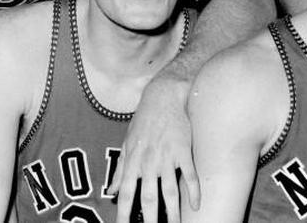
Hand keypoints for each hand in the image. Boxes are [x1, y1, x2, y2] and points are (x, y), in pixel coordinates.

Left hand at [109, 74, 199, 222]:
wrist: (164, 96)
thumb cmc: (144, 120)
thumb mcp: (127, 142)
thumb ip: (121, 168)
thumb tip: (110, 190)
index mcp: (133, 161)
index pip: (126, 192)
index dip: (123, 213)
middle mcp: (149, 161)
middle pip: (148, 197)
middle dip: (149, 219)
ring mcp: (167, 157)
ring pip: (170, 191)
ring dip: (172, 212)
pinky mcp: (184, 150)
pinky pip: (190, 175)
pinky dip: (194, 191)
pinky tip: (196, 206)